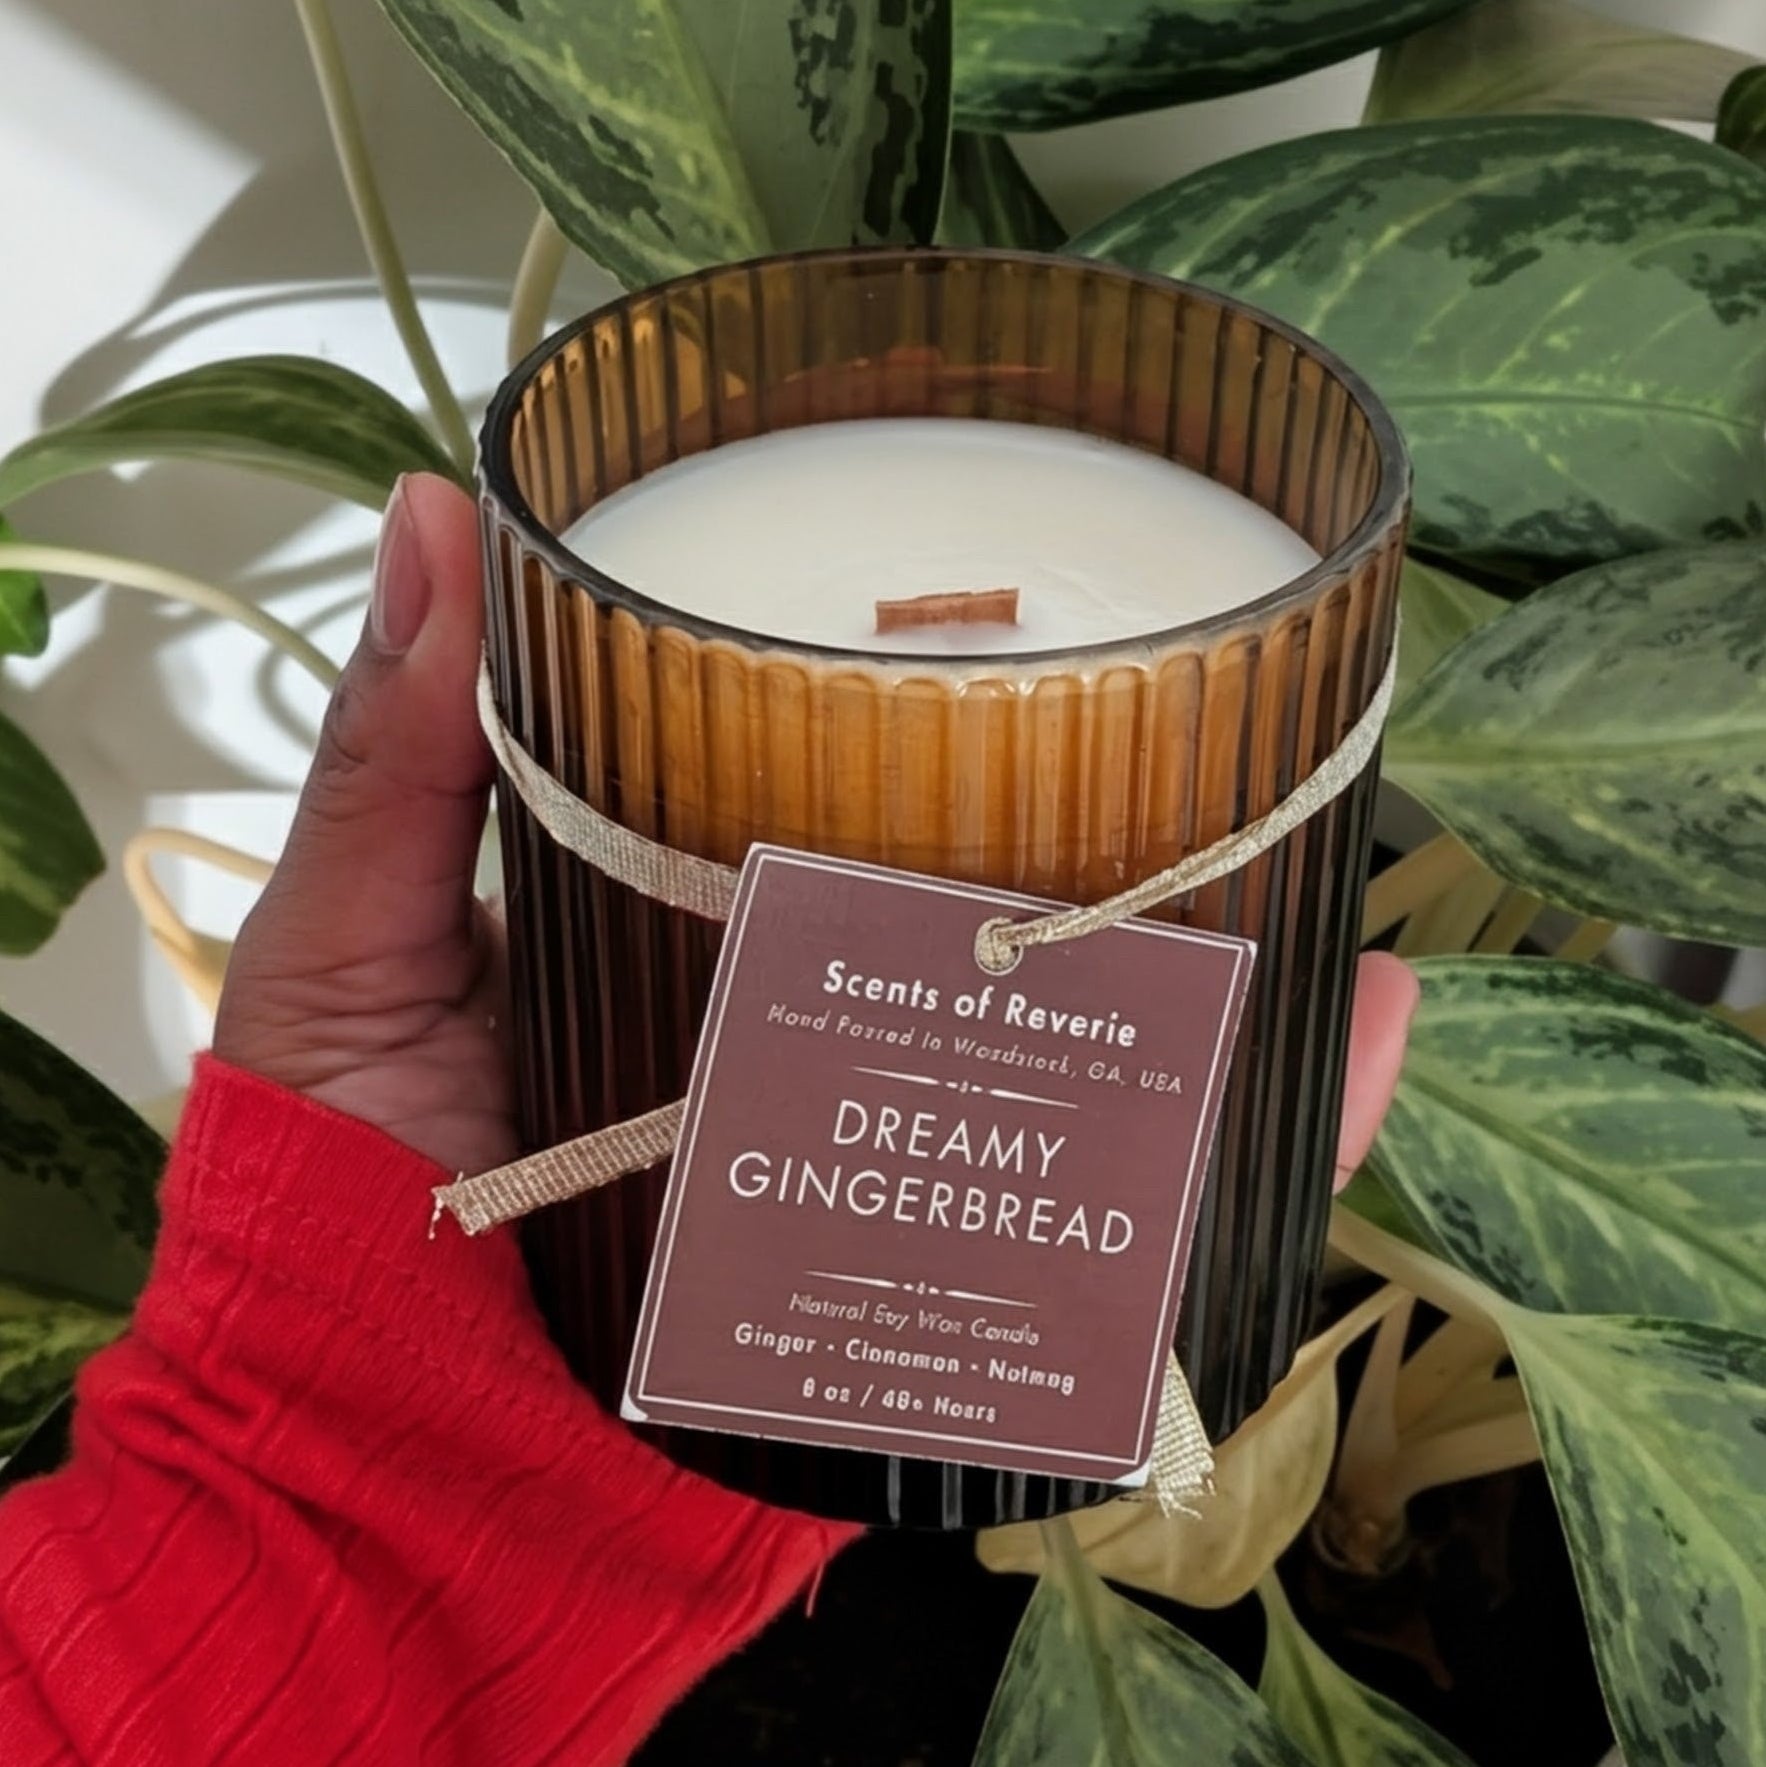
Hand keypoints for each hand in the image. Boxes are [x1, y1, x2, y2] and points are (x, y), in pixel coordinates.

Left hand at [216, 473, 1417, 1185]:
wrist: (384, 1501)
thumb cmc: (330, 1225)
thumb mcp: (354, 958)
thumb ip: (396, 764)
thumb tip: (433, 511)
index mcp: (694, 942)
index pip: (834, 797)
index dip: (917, 702)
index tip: (996, 587)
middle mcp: (813, 1044)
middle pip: (985, 920)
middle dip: (1089, 830)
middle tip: (1193, 700)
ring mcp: (894, 1170)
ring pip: (1085, 1056)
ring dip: (1207, 965)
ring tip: (1309, 845)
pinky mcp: (947, 1301)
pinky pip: (1124, 1233)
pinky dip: (1249, 1151)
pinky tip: (1346, 1040)